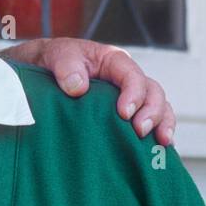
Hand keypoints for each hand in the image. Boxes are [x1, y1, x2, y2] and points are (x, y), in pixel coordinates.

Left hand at [0, 37, 176, 145]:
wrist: (43, 69)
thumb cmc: (54, 60)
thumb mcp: (58, 56)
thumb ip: (66, 67)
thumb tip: (78, 87)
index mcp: (114, 62)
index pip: (133, 76)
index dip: (133, 94)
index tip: (124, 114)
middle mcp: (127, 79)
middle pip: (153, 92)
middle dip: (152, 112)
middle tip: (140, 131)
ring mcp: (128, 97)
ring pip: (158, 107)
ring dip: (162, 124)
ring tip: (161, 142)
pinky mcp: (125, 115)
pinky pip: (149, 121)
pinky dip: (157, 133)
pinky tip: (159, 149)